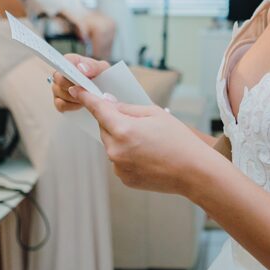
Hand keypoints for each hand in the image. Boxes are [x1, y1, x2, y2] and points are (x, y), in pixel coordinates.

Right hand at [51, 54, 109, 111]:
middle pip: (60, 80)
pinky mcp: (58, 100)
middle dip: (75, 87)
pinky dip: (71, 106)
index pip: (62, 63)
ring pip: (60, 93)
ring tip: (86, 96)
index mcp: (70, 61)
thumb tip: (81, 68)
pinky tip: (80, 104)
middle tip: (87, 90)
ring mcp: (58, 87)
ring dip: (75, 97)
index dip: (70, 71)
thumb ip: (93, 66)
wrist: (104, 90)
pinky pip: (60, 105)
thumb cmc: (101, 77)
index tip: (81, 78)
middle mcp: (61, 73)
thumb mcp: (102, 69)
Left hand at [72, 89, 212, 195]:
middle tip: (137, 122)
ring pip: (111, 144)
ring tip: (147, 141)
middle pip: (104, 128)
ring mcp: (118, 167)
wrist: (193, 171)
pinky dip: (126, 154)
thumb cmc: (178, 140)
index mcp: (123, 130)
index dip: (86, 98)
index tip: (75, 90)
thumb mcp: (154, 113)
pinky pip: (118, 160)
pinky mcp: (124, 178)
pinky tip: (147, 155)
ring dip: (120, 138)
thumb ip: (127, 108)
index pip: (98, 110)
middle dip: (114, 121)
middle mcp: (115, 150)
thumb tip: (108, 103)